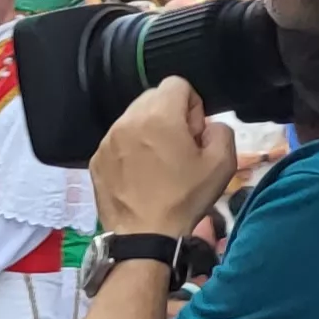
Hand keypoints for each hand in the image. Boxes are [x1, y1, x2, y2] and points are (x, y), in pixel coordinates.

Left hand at [93, 76, 231, 238]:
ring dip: (149, 130)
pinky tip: (141, 173)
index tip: (194, 131)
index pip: (177, 83)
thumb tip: (206, 125)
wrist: (143, 235)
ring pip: (133, 118)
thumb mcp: (222, 162)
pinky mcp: (95, 159)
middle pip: (153, 97)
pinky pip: (117, 139)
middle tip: (179, 146)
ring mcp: (107, 140)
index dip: (192, 104)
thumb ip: (221, 130)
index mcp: (158, 116)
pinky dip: (131, 148)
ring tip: (160, 162)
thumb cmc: (184, 198)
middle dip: (170, 114)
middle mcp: (127, 121)